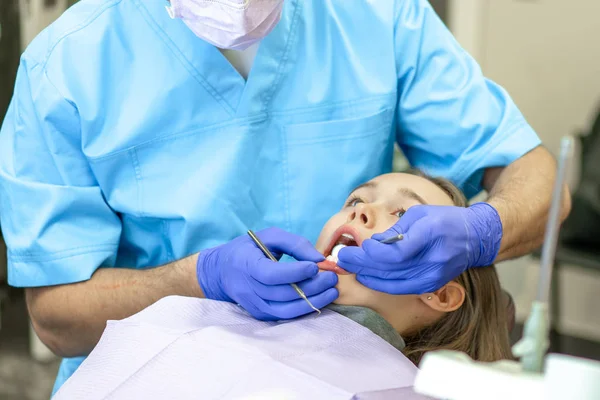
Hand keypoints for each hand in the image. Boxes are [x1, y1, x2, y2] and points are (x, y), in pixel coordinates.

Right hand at [196, 227, 337, 319]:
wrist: (223, 271)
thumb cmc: (249, 249)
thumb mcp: (269, 236)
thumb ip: (294, 243)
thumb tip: (319, 258)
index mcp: (247, 264)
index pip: (271, 274)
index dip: (295, 273)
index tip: (316, 266)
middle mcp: (248, 288)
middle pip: (283, 293)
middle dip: (312, 287)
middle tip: (331, 277)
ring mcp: (253, 305)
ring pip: (286, 310)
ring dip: (313, 301)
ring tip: (331, 290)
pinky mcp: (260, 314)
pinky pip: (285, 316)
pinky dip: (304, 308)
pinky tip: (319, 298)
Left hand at [337, 203, 501, 293]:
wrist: (475, 237)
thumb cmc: (444, 220)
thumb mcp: (419, 214)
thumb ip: (395, 231)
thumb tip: (372, 245)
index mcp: (430, 234)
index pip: (396, 253)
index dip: (372, 254)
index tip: (357, 249)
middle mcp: (433, 259)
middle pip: (391, 269)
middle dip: (363, 265)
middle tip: (343, 259)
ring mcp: (434, 275)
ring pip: (394, 282)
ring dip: (369, 276)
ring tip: (351, 268)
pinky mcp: (432, 285)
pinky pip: (402, 288)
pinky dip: (383, 284)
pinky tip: (368, 277)